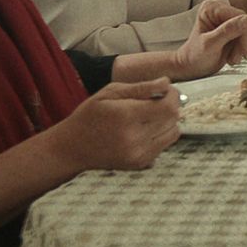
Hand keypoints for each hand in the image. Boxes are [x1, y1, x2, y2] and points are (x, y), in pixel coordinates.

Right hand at [54, 78, 181, 171]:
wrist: (73, 147)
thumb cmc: (90, 115)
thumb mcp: (110, 92)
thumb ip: (141, 87)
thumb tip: (166, 83)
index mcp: (126, 116)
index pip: (168, 107)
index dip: (172, 95)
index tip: (166, 90)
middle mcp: (134, 138)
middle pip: (173, 119)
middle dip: (171, 105)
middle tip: (158, 100)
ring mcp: (138, 154)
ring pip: (173, 133)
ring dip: (168, 120)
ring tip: (150, 115)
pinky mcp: (140, 163)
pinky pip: (164, 145)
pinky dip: (161, 134)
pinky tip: (145, 129)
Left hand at [168, 0, 246, 76]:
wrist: (193, 67)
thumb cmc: (195, 56)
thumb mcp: (210, 44)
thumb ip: (227, 31)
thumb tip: (246, 20)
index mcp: (212, 8)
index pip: (240, 16)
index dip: (245, 33)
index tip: (244, 49)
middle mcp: (221, 10)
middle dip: (244, 42)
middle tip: (236, 56)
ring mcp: (229, 20)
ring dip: (245, 47)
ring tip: (233, 57)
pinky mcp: (235, 29)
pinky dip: (245, 48)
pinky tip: (234, 55)